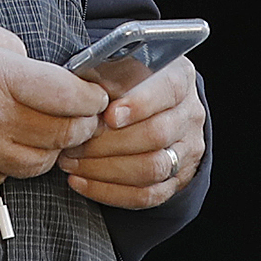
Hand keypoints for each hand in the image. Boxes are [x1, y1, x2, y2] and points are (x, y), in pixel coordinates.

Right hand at [0, 8, 101, 192]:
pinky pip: (5, 178)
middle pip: (62, 133)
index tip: (94, 95)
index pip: (67, 95)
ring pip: (39, 162)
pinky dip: (13, 165)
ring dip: (51, 149)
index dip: (89, 98)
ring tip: (48, 134)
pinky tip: (7, 147)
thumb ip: (2, 41)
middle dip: (81, 126)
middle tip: (83, 118)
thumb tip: (28, 60)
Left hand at [65, 56, 205, 210]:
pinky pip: (147, 195)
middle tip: (73, 143)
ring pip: (152, 168)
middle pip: (156, 134)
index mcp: (180, 77)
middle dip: (108, 143)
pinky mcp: (178, 179)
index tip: (109, 115)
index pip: (168, 91)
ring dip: (105, 169)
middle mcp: (189, 114)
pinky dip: (110, 192)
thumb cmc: (129, 81)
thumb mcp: (122, 64)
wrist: (155, 108)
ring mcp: (187, 149)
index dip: (139, 104)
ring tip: (70, 162)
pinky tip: (81, 182)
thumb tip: (79, 88)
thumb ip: (107, 73)